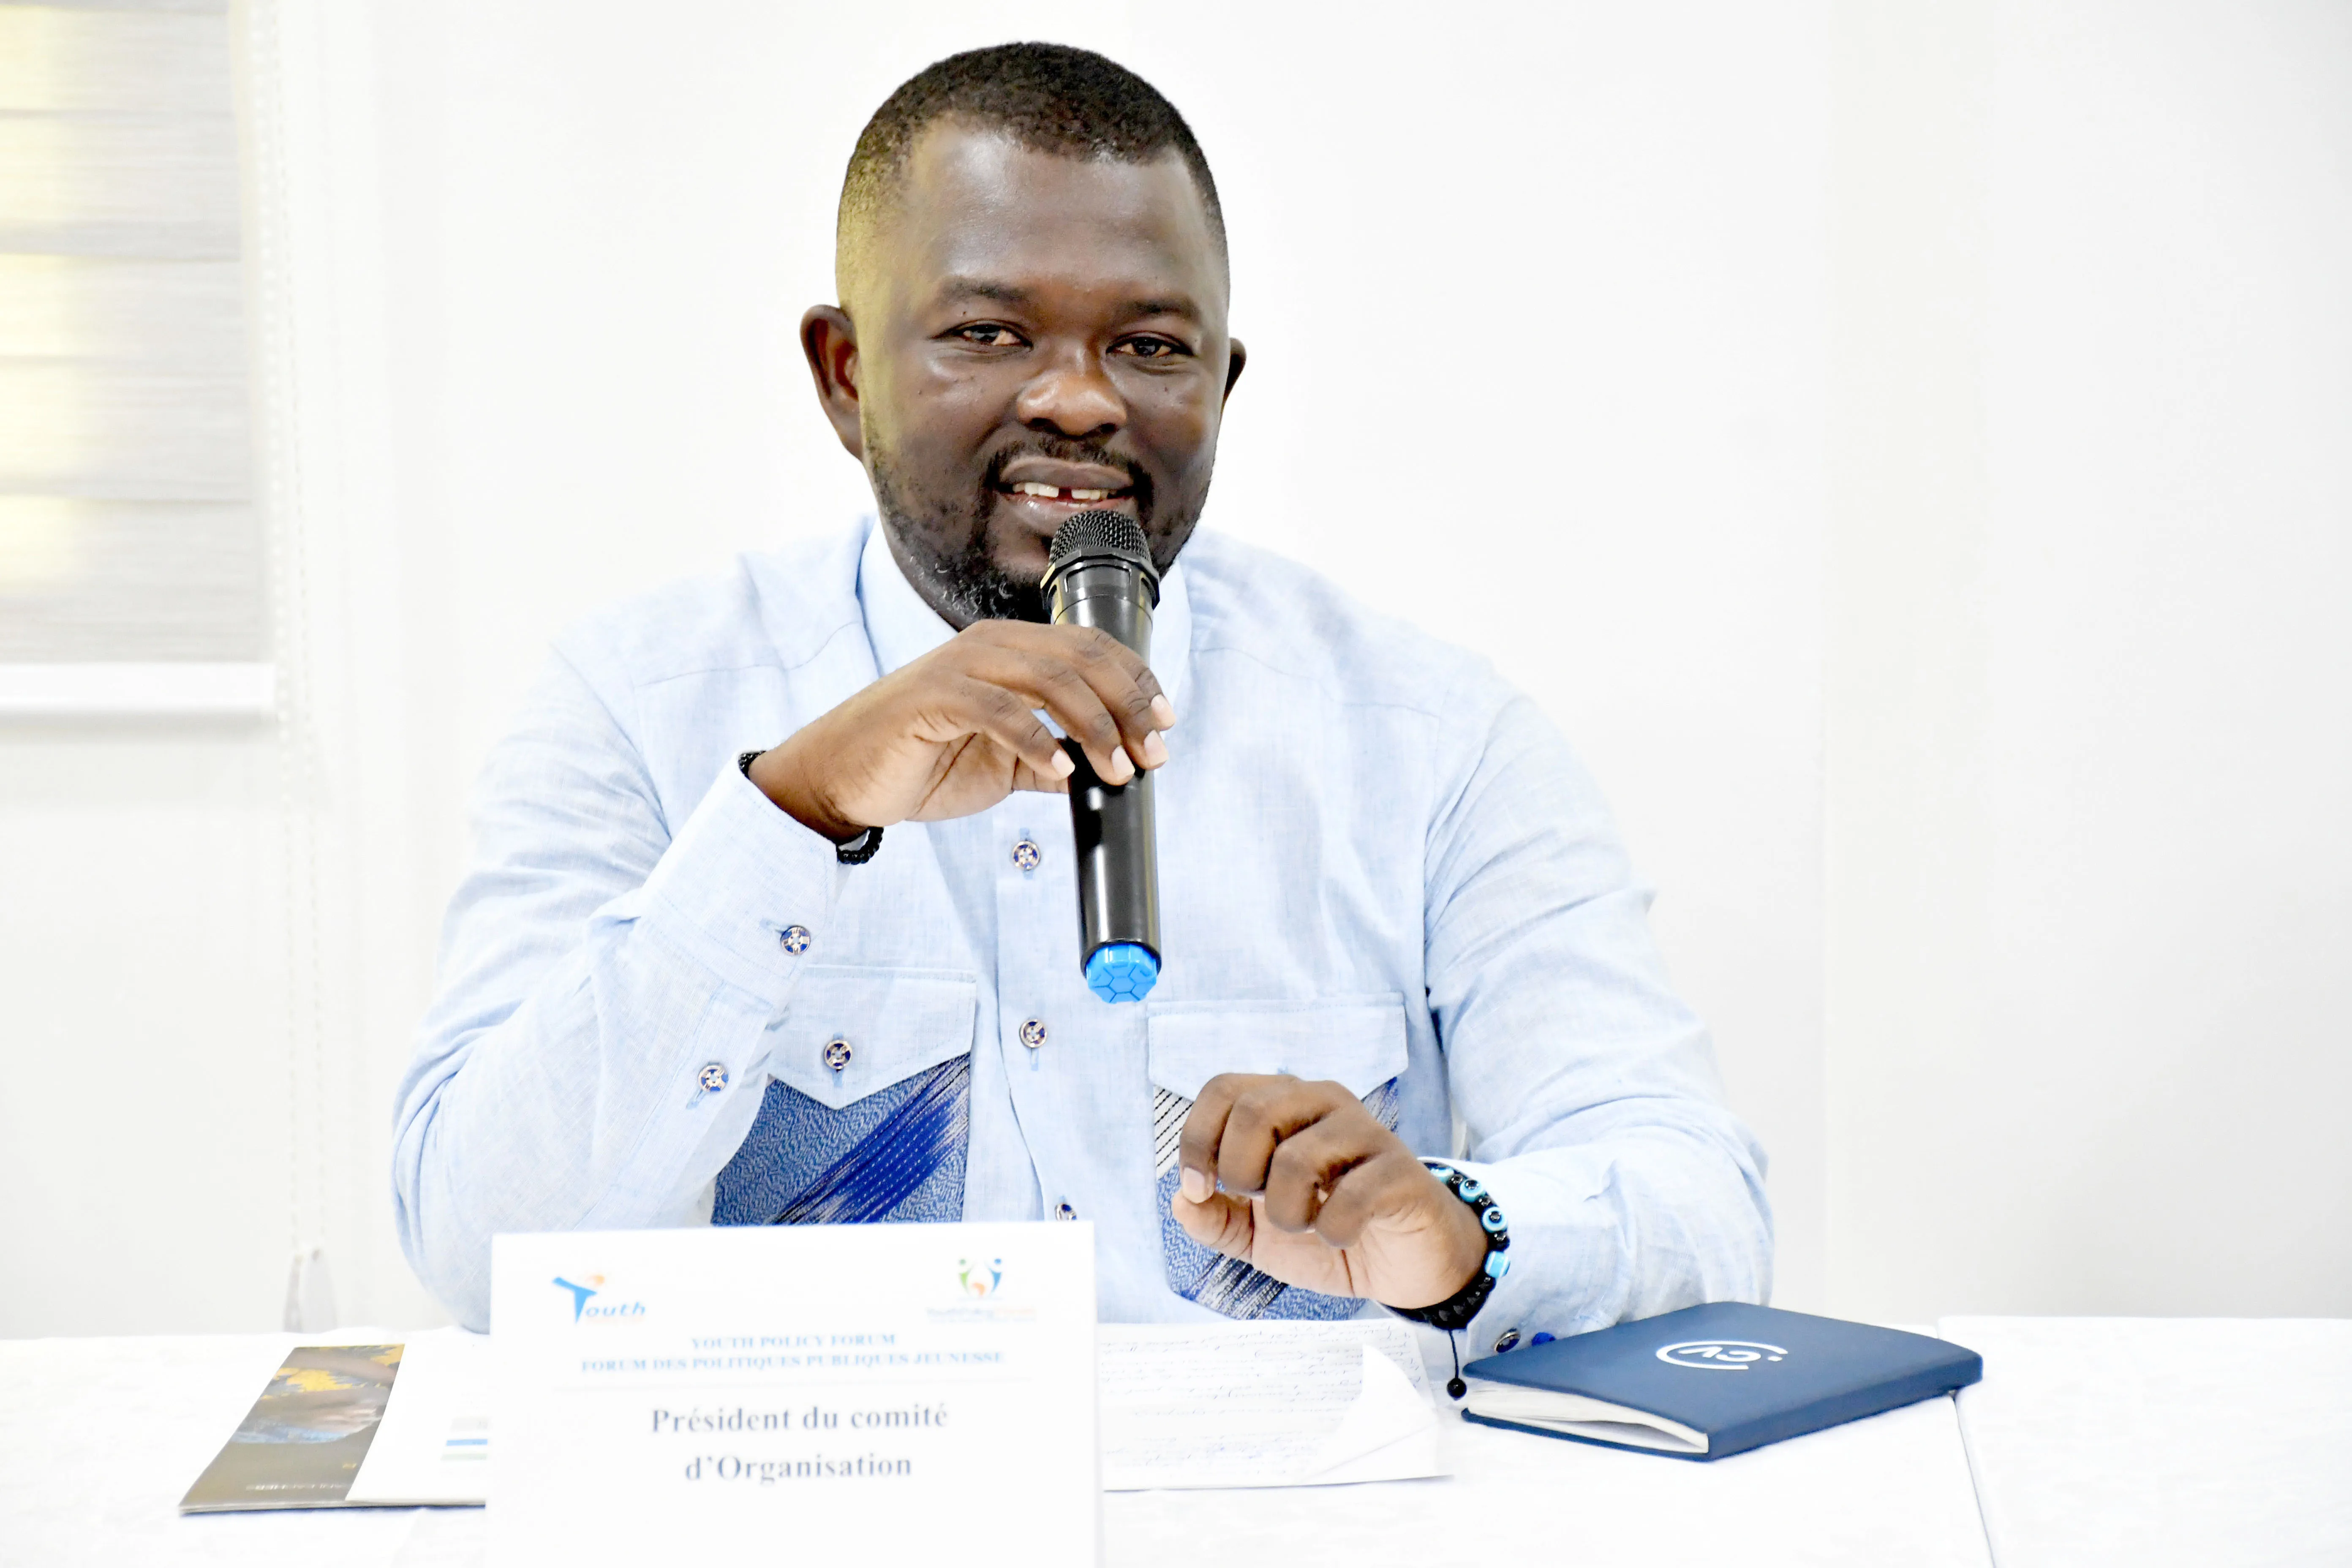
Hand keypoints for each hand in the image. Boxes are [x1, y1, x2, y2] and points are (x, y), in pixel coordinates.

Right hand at [747, 621, 1174, 838]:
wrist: (846, 778)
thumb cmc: (923, 762)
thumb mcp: (1003, 764)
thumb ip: (1050, 762)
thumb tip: (1105, 776)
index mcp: (1011, 650)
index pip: (1092, 649)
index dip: (1138, 682)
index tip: (1167, 725)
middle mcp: (990, 646)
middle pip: (1082, 659)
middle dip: (1129, 706)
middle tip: (1152, 754)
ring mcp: (960, 666)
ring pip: (1050, 680)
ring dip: (1096, 728)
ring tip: (1116, 771)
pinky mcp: (933, 697)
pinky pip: (1000, 711)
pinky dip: (1038, 741)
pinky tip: (1061, 768)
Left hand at [1171, 1074, 1488, 1310]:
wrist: (1406, 1264)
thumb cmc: (1331, 1231)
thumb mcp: (1258, 1235)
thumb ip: (1216, 1219)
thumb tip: (1180, 1201)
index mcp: (1286, 1104)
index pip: (1223, 1089)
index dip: (1197, 1140)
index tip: (1200, 1188)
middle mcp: (1324, 1103)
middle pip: (1253, 1110)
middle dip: (1241, 1172)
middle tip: (1263, 1205)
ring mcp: (1366, 1133)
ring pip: (1296, 1159)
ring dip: (1288, 1214)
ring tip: (1309, 1225)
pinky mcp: (1400, 1172)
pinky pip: (1350, 1198)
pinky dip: (1333, 1231)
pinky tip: (1343, 1236)